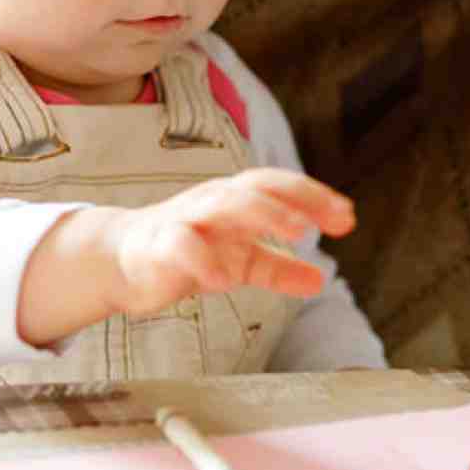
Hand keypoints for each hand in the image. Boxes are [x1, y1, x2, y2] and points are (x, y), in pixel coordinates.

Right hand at [103, 168, 355, 315]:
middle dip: (292, 200)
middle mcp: (213, 202)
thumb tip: (320, 280)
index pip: (278, 187)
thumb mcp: (239, 259)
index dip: (314, 197)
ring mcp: (184, 221)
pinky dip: (205, 261)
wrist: (122, 259)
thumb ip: (278, 268)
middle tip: (325, 222)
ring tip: (295, 233)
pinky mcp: (158, 247)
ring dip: (262, 213)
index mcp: (235, 199)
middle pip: (255, 188)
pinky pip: (182, 247)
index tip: (348, 218)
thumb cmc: (188, 250)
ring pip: (223, 205)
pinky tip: (225, 282)